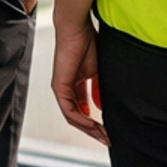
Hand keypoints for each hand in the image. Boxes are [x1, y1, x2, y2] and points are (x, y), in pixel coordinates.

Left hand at [52, 19, 107, 146]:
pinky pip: (69, 111)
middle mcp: (66, 88)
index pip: (83, 107)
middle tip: (107, 137)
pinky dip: (82, 120)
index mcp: (75, 83)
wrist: (76, 29)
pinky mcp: (59, 88)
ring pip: (73, 117)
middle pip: (78, 115)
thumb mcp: (97, 70)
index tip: (107, 128)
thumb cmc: (86, 42)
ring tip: (103, 135)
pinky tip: (94, 124)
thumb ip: (98, 88)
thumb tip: (100, 106)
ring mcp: (61, 89)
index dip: (95, 119)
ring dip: (89, 128)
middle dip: (93, 128)